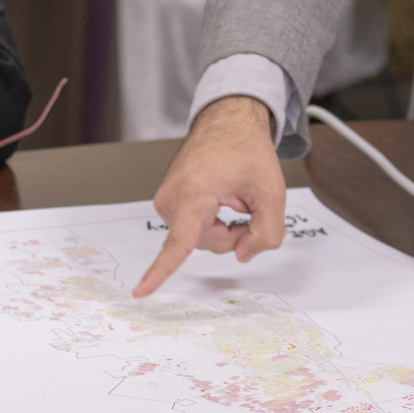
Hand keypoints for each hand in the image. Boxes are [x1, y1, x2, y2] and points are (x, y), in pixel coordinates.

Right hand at [133, 95, 286, 297]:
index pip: (178, 242)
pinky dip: (213, 221)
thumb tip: (244, 255)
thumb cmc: (246, 149)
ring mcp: (167, 200)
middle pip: (205, 243)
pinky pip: (192, 228)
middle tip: (250, 207)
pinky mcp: (168, 202)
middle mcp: (172, 198)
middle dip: (233, 234)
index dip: (160, 271)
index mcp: (194, 193)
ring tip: (235, 198)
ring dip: (223, 227)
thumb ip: (266, 233)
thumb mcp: (272, 192)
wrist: (227, 121)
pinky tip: (223, 199)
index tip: (140, 291)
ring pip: (198, 238)